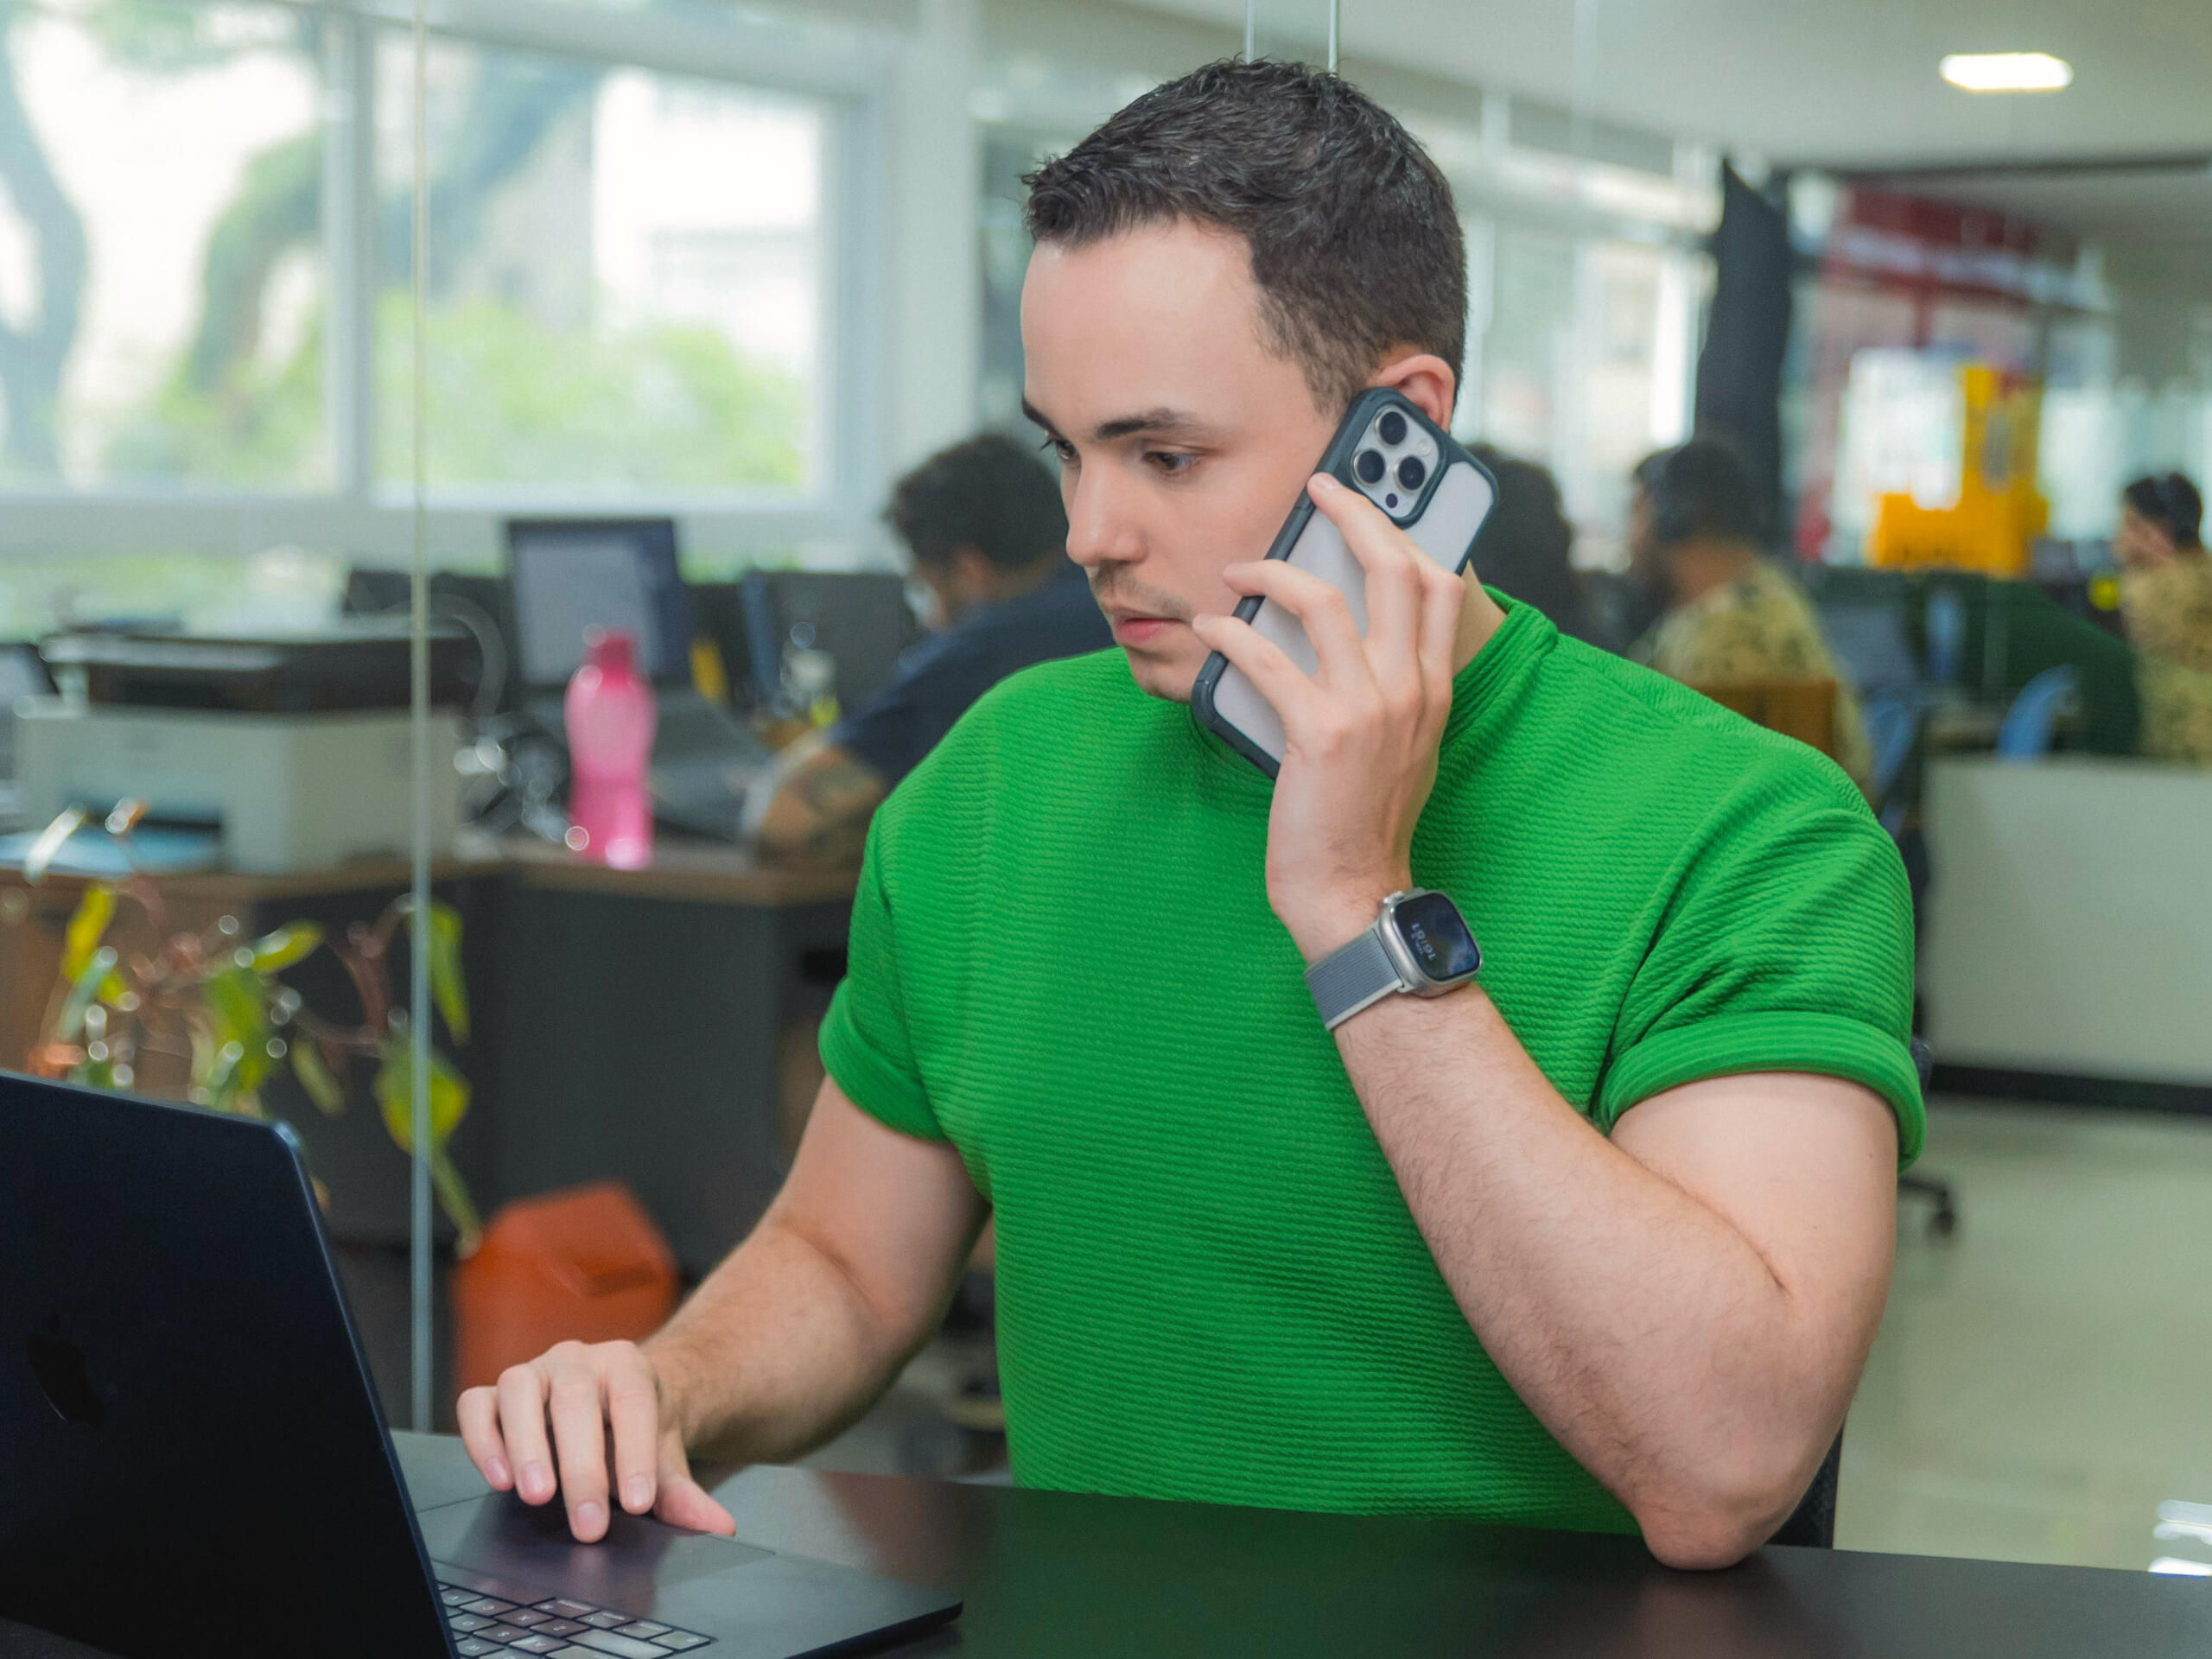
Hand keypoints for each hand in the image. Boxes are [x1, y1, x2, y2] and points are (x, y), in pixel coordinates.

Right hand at [455, 1339, 737, 1541]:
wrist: (612, 1402)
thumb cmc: (635, 1432)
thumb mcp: (663, 1458)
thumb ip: (684, 1493)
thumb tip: (719, 1526)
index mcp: (628, 1365)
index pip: (634, 1402)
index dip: (636, 1453)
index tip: (640, 1504)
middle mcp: (578, 1359)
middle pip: (576, 1400)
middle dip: (582, 1467)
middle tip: (589, 1524)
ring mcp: (534, 1371)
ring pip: (520, 1389)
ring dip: (526, 1445)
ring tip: (536, 1496)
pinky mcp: (495, 1392)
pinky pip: (476, 1404)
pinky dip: (482, 1439)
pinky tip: (498, 1478)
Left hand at [1191, 473, 1464, 960]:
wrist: (1353, 888)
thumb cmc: (1363, 820)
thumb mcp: (1401, 745)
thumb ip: (1389, 687)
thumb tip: (1346, 631)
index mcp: (1432, 688)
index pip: (1438, 585)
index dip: (1403, 531)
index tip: (1366, 504)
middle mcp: (1410, 689)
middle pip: (1396, 570)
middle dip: (1355, 513)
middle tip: (1319, 487)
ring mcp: (1370, 709)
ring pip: (1328, 602)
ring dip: (1273, 571)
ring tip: (1236, 568)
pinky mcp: (1321, 733)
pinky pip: (1269, 659)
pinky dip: (1232, 633)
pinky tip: (1209, 629)